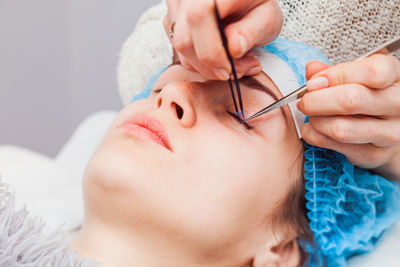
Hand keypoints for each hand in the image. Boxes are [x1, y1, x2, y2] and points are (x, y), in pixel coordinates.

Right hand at [164, 0, 282, 79]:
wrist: (242, 1)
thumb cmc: (257, 4)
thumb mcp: (267, 16)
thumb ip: (252, 31)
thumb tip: (234, 49)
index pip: (198, 17)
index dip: (211, 51)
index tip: (230, 71)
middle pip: (184, 39)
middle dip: (210, 66)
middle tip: (239, 71)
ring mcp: (175, 6)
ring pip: (180, 49)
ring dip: (207, 66)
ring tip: (236, 63)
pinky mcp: (172, 21)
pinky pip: (179, 50)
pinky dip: (200, 61)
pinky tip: (221, 57)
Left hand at [298, 53, 399, 179]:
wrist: (385, 127)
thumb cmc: (367, 96)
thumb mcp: (354, 75)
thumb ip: (332, 71)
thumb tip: (312, 69)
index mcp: (394, 75)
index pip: (373, 72)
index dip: (336, 76)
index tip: (314, 82)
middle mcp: (398, 103)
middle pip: (352, 100)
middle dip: (316, 101)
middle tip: (304, 101)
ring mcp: (390, 131)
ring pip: (341, 128)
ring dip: (316, 121)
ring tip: (310, 116)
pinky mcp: (376, 154)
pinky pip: (336, 145)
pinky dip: (315, 137)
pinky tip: (313, 130)